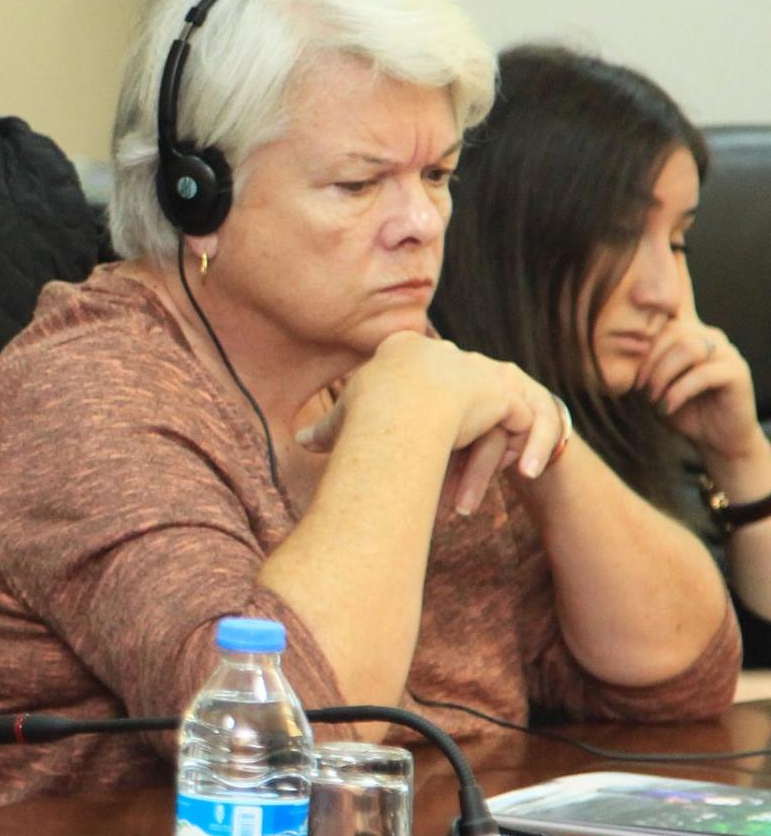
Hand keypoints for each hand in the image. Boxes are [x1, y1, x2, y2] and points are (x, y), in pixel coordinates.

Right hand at [298, 332, 567, 515]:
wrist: (397, 405)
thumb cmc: (362, 413)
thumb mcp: (343, 417)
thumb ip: (329, 427)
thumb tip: (301, 443)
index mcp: (405, 351)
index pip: (424, 382)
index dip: (431, 416)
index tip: (433, 450)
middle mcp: (447, 355)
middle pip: (461, 397)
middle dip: (467, 440)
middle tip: (465, 483)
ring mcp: (478, 370)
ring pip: (499, 409)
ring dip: (502, 446)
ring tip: (511, 475)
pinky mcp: (504, 393)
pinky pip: (528, 420)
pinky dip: (534, 447)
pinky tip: (527, 474)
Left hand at [637, 312, 765, 467]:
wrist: (713, 439)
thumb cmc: (678, 408)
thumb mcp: (649, 385)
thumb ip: (638, 365)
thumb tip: (608, 351)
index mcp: (688, 333)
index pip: (663, 316)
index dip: (642, 332)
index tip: (624, 358)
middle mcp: (709, 336)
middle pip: (673, 331)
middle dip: (648, 361)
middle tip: (638, 388)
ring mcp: (727, 352)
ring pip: (688, 348)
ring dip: (662, 375)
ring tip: (653, 398)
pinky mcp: (737, 372)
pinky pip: (704, 374)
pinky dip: (679, 391)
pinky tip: (667, 406)